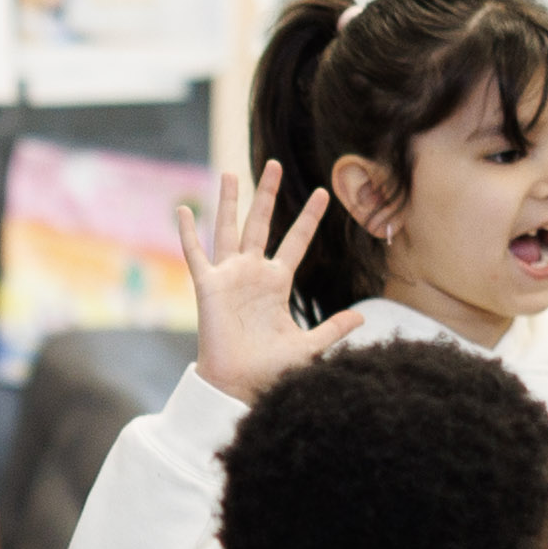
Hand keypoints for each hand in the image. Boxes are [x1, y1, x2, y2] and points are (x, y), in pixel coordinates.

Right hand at [176, 164, 335, 400]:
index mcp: (277, 283)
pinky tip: (184, 209)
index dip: (308, 218)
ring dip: (229, 202)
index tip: (322, 193)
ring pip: (229, 229)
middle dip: (267, 194)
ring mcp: (229, 276)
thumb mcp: (308, 346)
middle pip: (261, 224)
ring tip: (230, 173)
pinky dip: (188, 233)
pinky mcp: (208, 286)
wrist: (238, 384)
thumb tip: (363, 316)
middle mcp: (252, 273)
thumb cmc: (270, 368)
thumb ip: (334, 328)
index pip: (296, 241)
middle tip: (274, 164)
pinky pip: (196, 254)